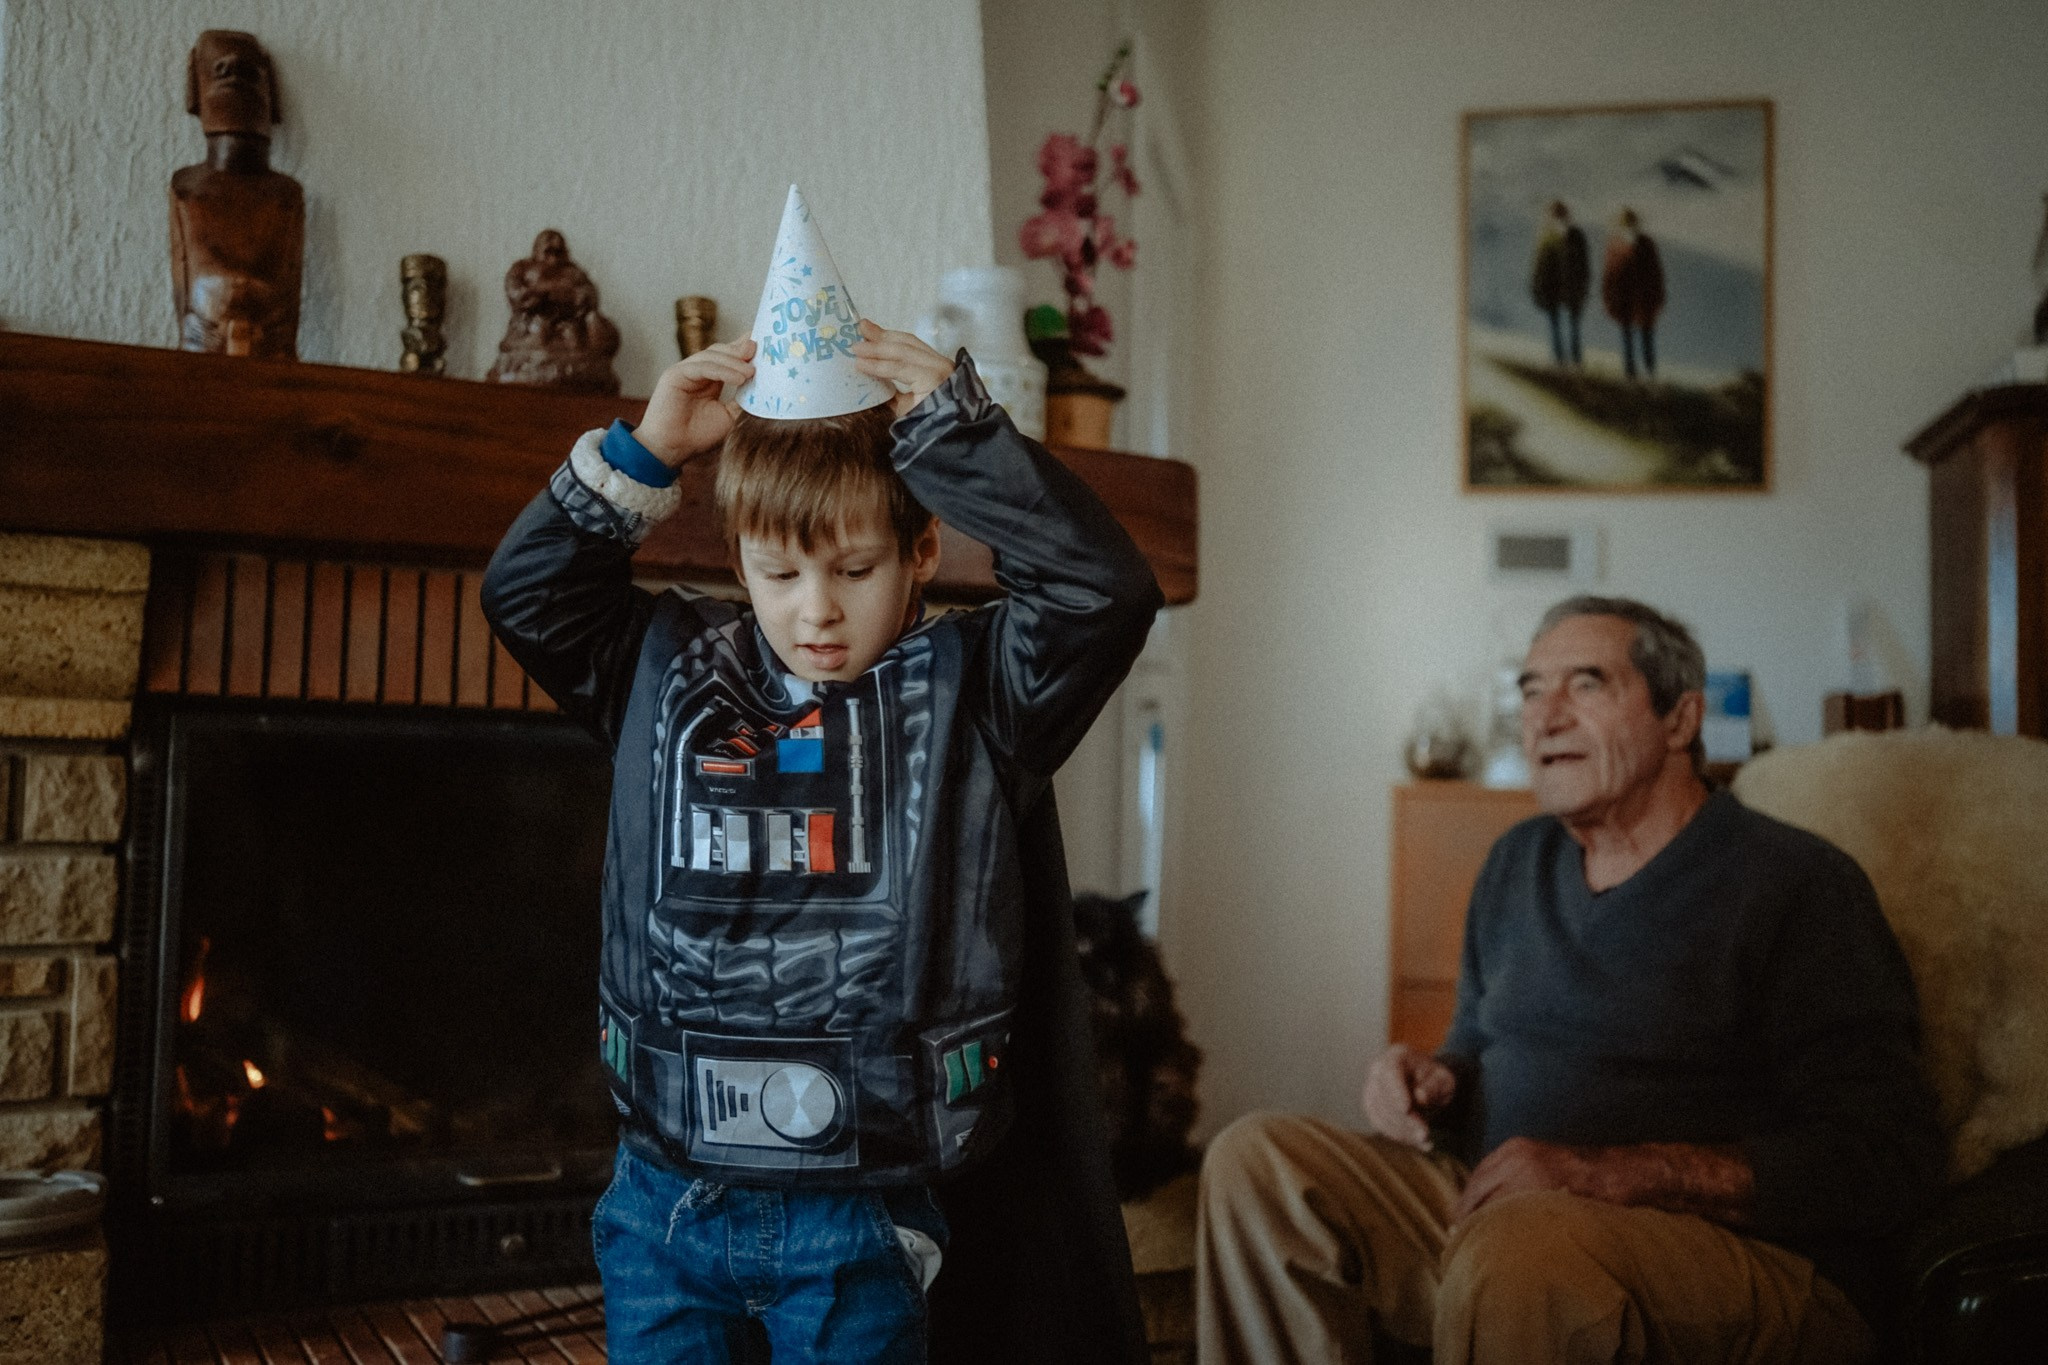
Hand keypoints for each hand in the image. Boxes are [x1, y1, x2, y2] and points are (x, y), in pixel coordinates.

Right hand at [634, 339, 755, 465]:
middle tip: (762, 350)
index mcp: (710, 379)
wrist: (671, 450)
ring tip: (753, 371)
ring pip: (712, 356)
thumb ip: (743, 402)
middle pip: (721, 351)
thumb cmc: (698, 436)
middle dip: (742, 350)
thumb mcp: (729, 418)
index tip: (768, 347)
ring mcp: (685, 371)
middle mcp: (697, 371)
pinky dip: (721, 370)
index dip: (746, 350)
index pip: (729, 358)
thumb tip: (766, 391)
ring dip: (734, 361)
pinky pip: (701, 367)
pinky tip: (739, 378)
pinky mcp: (674, 374)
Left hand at [851, 319, 955, 417]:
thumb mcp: (906, 405)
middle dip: (880, 336)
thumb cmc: (926, 427)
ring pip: (903, 351)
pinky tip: (863, 364)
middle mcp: (941, 365)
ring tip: (855, 349)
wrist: (943, 442)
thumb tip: (870, 381)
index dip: (887, 336)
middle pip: (907, 343)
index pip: (910, 345)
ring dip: (876, 349)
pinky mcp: (933, 379)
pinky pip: (900, 368)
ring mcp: (939, 370)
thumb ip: (892, 391)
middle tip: (858, 329)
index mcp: (936, 368)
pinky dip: (879, 365)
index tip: (866, 330)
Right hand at [1360, 1044, 1457, 1149]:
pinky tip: (1418, 1142)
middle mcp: (1379, 1070)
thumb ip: (1433, 1086)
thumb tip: (1420, 1097)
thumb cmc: (1437, 1079)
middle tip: (1425, 1134)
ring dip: (1402, 1130)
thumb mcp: (1444, 1079)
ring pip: (1380, 1114)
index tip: (1406, 1109)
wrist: (1429, 1084)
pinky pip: (1381, 1124)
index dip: (1396, 1091)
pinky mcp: (1372, 1106)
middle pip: (1384, 1096)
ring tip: (1424, 1139)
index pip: (1390, 1072)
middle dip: (1404, 1119)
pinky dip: (1399, 1135)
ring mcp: (1372, 1088)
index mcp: (1398, 1056)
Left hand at [1453, 1138, 1753, 1225]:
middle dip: (1467, 1221)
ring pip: (1494, 1209)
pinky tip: (1510, 1248)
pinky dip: (1510, 1234)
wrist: (1624, 1172)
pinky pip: (1519, 1218)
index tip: (1456, 1228)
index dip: (1463, 1208)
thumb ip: (1512, 1178)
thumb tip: (1481, 1208)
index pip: (1473, 1182)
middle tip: (1461, 1245)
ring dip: (1486, 1230)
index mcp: (1512, 1149)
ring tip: (1482, 1252)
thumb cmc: (1582, 1174)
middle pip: (1476, 1196)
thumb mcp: (1540, 1165)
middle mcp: (1516, 1157)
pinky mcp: (1549, 1194)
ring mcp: (1532, 1175)